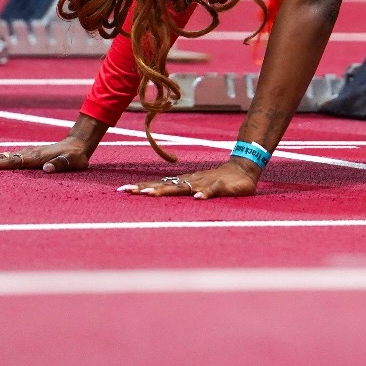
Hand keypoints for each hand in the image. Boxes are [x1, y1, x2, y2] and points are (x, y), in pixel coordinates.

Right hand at [0, 140, 92, 172]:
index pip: (11, 162)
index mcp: (33, 157)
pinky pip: (2, 158)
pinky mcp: (22, 155)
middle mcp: (24, 153)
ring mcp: (22, 153)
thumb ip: (60, 165)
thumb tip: (47, 168)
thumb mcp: (73, 162)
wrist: (76, 144)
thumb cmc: (75, 157)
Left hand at [118, 158, 260, 199]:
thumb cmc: (219, 181)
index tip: (122, 191)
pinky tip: (197, 198)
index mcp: (184, 182)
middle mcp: (190, 181)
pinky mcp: (221, 186)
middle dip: (146, 188)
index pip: (159, 184)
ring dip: (166, 190)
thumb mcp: (198, 188)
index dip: (141, 187)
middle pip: (165, 185)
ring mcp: (204, 182)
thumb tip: (163, 194)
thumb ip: (183, 191)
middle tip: (127, 191)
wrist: (243, 168)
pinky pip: (212, 190)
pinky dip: (204, 193)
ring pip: (182, 186)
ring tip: (150, 194)